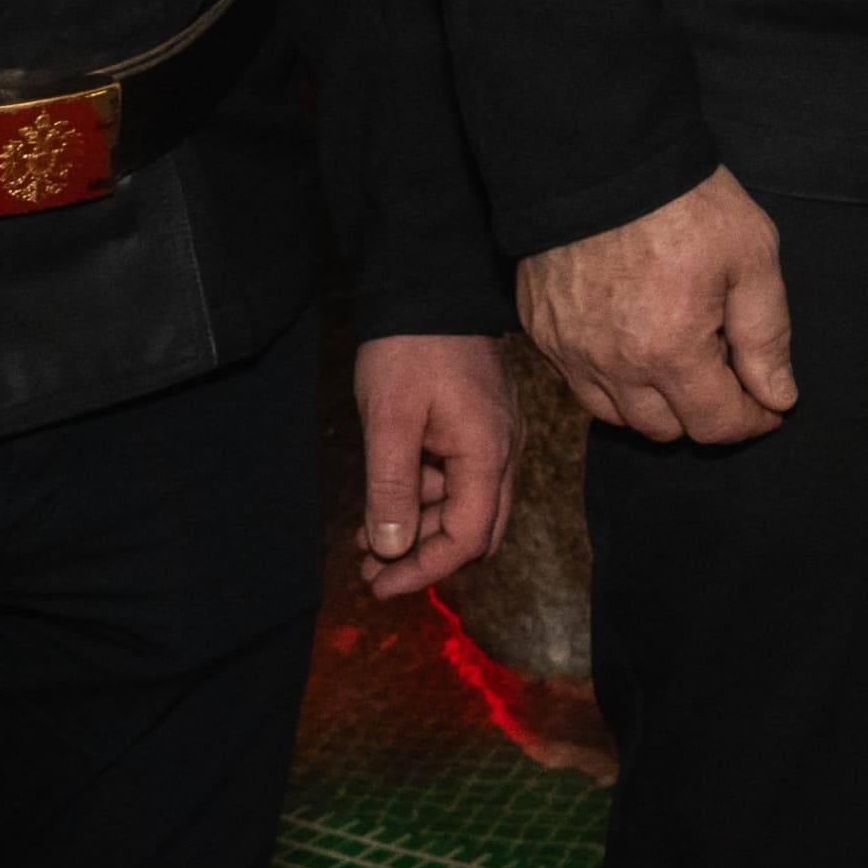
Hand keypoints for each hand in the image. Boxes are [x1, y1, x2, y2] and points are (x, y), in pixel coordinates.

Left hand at [351, 332, 522, 595]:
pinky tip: (386, 496)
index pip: (467, 537)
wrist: (430, 283)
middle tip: (373, 569)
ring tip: (365, 534)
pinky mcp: (481, 424)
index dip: (423, 570)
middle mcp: (502, 452)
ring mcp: (496, 438)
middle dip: (424, 556)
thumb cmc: (409, 350)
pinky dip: (425, 496)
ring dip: (419, 526)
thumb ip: (391, 488)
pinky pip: (460, 478)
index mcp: (486, 453)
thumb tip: (390, 549)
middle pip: (476, 530)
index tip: (379, 584)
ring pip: (465, 505)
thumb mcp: (389, 420)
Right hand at [516, 170, 799, 448]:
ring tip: (680, 363)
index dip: (752, 421)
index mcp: (670, 351)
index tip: (768, 405)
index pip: (716, 423)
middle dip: (704, 413)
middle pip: (666, 431)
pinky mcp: (542, 331)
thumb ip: (766, 335)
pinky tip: (634, 346)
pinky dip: (610, 381)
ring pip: (618, 416)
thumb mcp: (751, 255)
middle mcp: (614, 365)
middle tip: (726, 374)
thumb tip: (778, 397)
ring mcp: (570, 351)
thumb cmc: (684, 200)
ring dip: (655, 405)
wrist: (599, 154)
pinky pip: (579, 383)